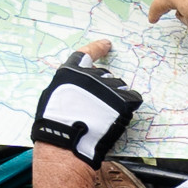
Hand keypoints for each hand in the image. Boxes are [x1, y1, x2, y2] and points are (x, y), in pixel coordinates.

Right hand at [31, 42, 141, 164]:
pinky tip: (117, 117)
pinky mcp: (124, 100)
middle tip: (95, 108)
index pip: (87, 53)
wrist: (67, 142)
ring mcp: (109, 87)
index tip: (107, 44)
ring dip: (115, 98)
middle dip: (103, 89)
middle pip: (105, 75)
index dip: (97, 48)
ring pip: (119, 87)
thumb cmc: (55, 125)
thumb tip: (80, 87)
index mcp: (71, 71)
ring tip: (103, 115)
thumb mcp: (54, 97)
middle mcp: (91, 75)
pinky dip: (128, 106)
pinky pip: (132, 98)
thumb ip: (70, 87)